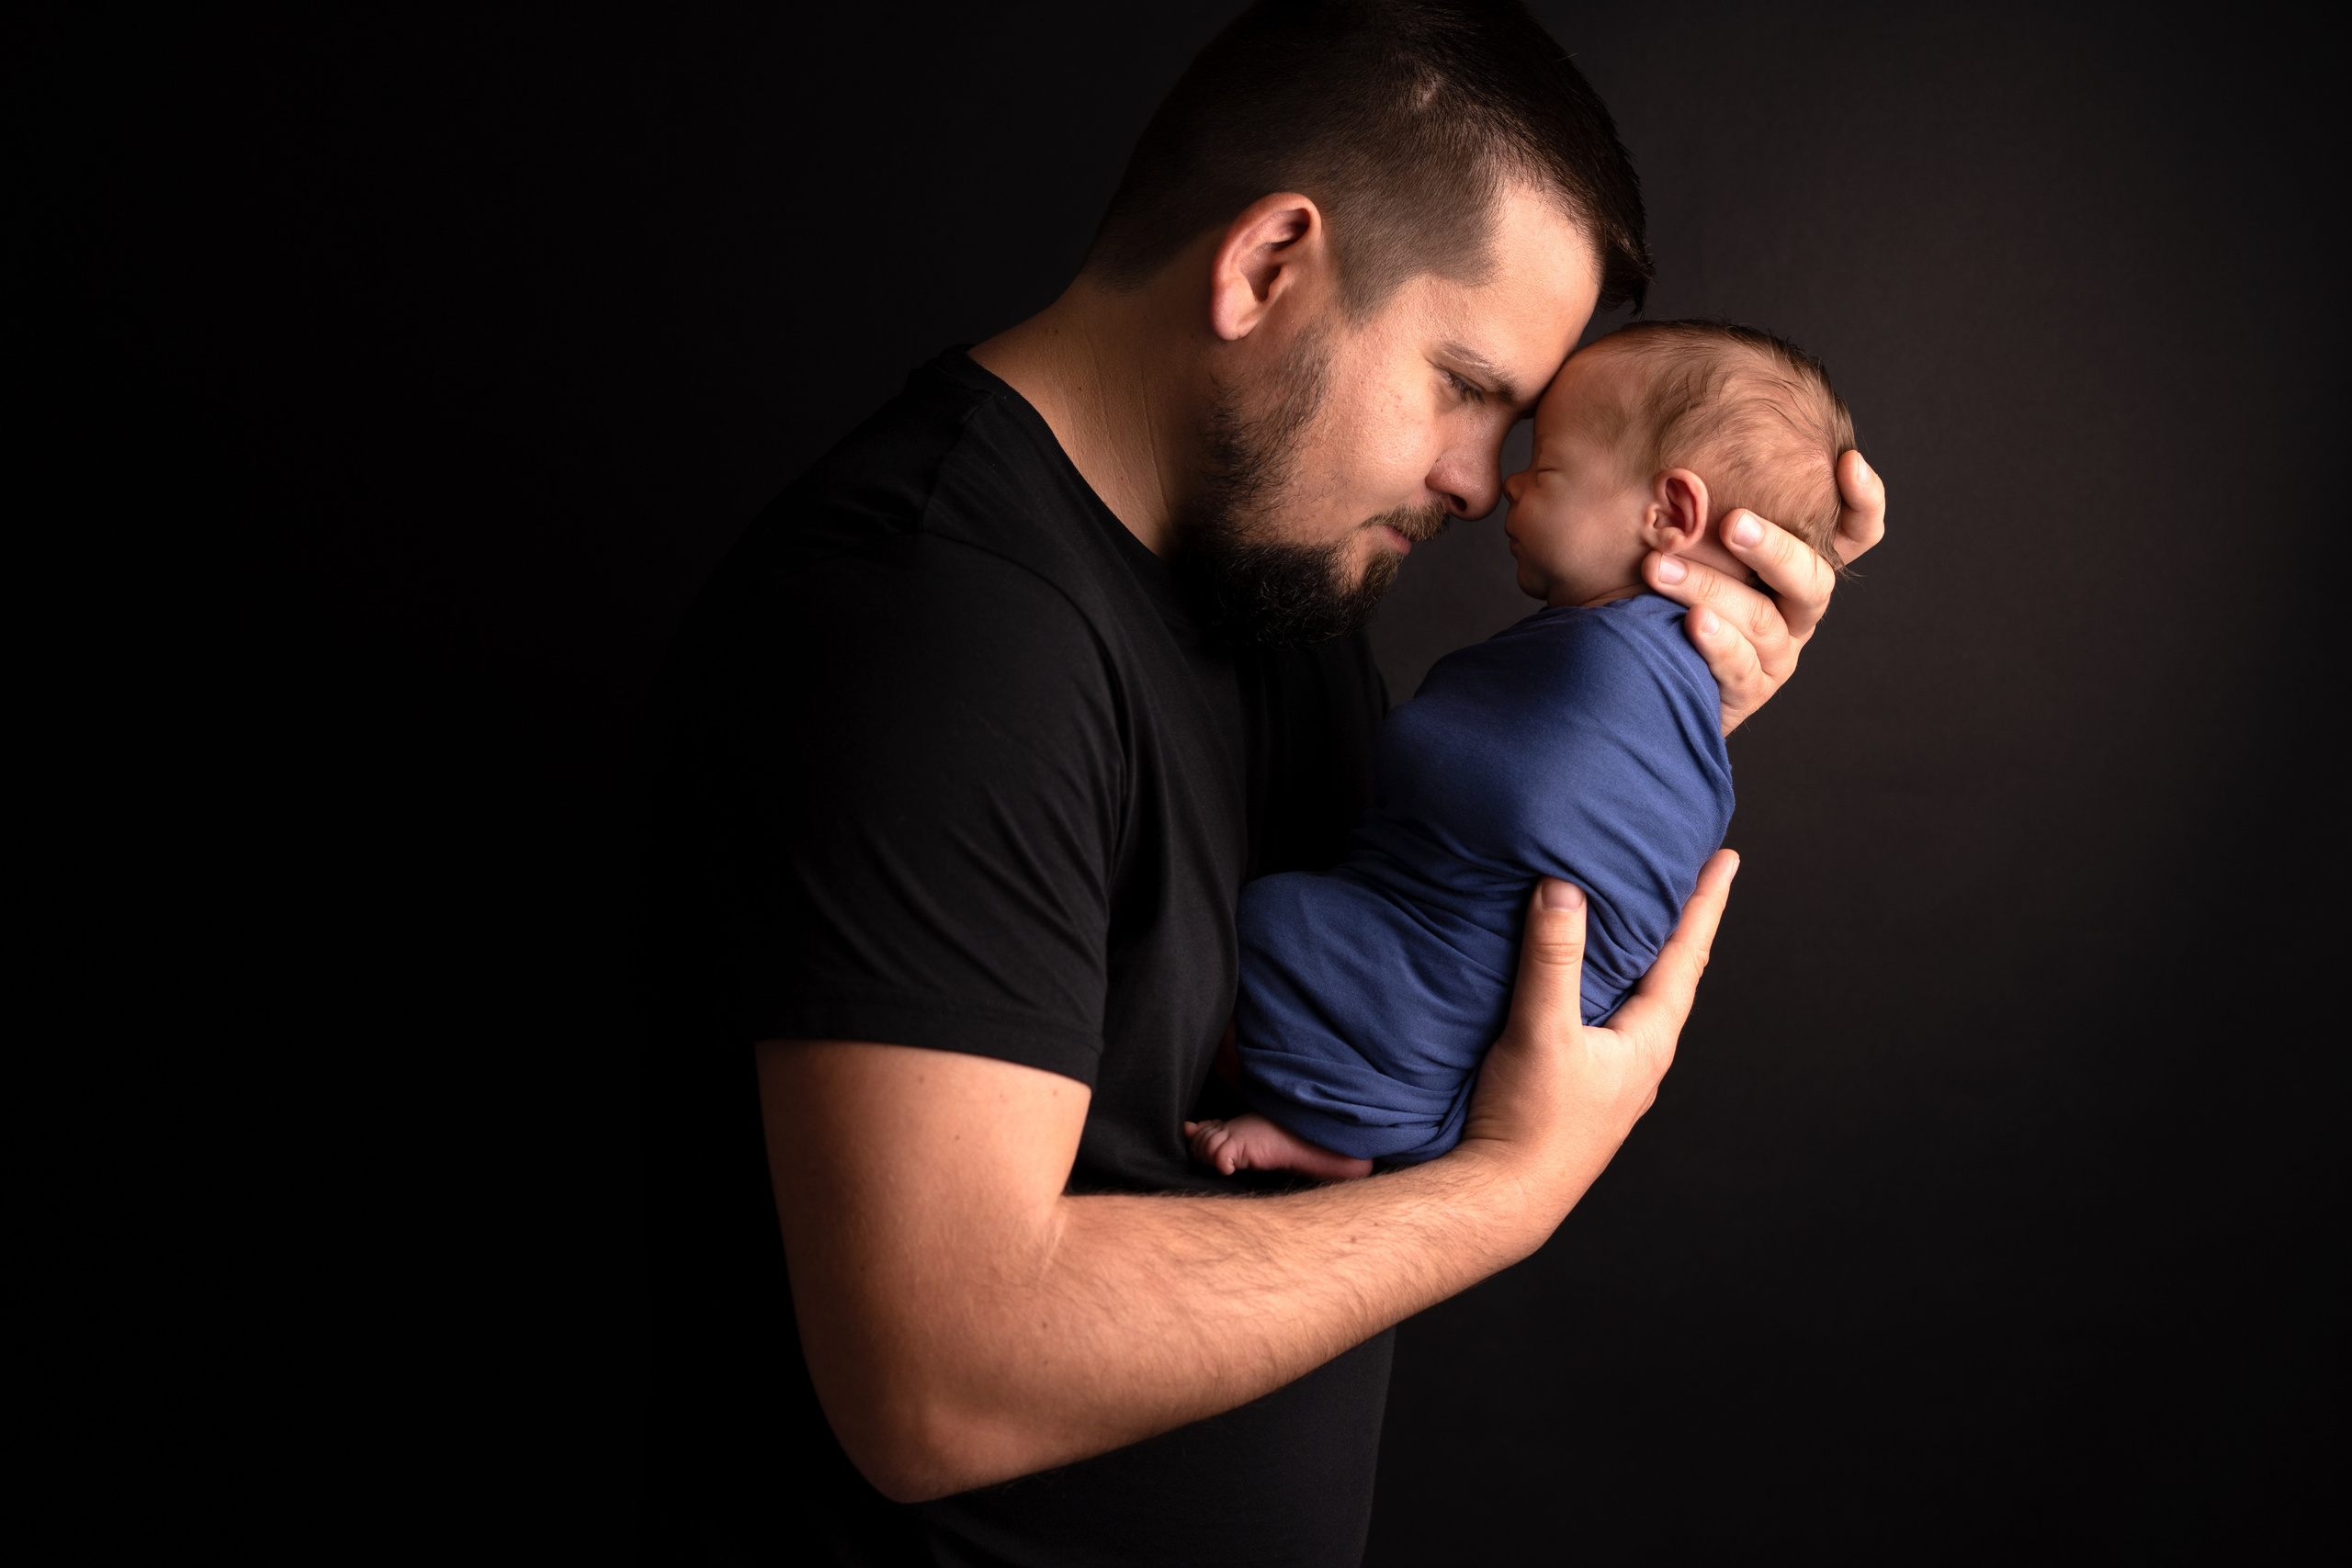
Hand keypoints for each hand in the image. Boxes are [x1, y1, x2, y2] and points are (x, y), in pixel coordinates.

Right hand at [1458, 851, 1740, 1233]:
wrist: (1501, 1199)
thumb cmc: (1530, 1126)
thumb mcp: (1541, 1033)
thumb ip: (1552, 960)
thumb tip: (1564, 889)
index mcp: (1648, 1041)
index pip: (1686, 954)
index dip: (1705, 902)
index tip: (1725, 858)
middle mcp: (1641, 1059)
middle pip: (1670, 975)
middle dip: (1679, 924)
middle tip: (1687, 877)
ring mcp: (1613, 1078)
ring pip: (1638, 1001)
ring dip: (1642, 958)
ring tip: (1636, 922)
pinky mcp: (1581, 1091)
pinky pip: (1605, 1022)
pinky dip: (1605, 987)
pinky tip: (1581, 986)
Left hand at [1644, 450, 1886, 734]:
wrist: (1635, 661)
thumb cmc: (1660, 583)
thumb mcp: (1682, 535)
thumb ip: (1698, 497)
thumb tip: (1684, 434)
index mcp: (1796, 567)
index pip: (1853, 534)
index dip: (1863, 502)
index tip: (1847, 463)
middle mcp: (1796, 609)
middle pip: (1811, 579)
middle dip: (1772, 549)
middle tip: (1732, 522)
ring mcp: (1776, 653)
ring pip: (1762, 620)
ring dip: (1710, 589)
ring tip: (1661, 570)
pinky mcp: (1748, 690)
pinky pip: (1741, 667)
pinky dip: (1718, 643)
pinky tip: (1692, 622)